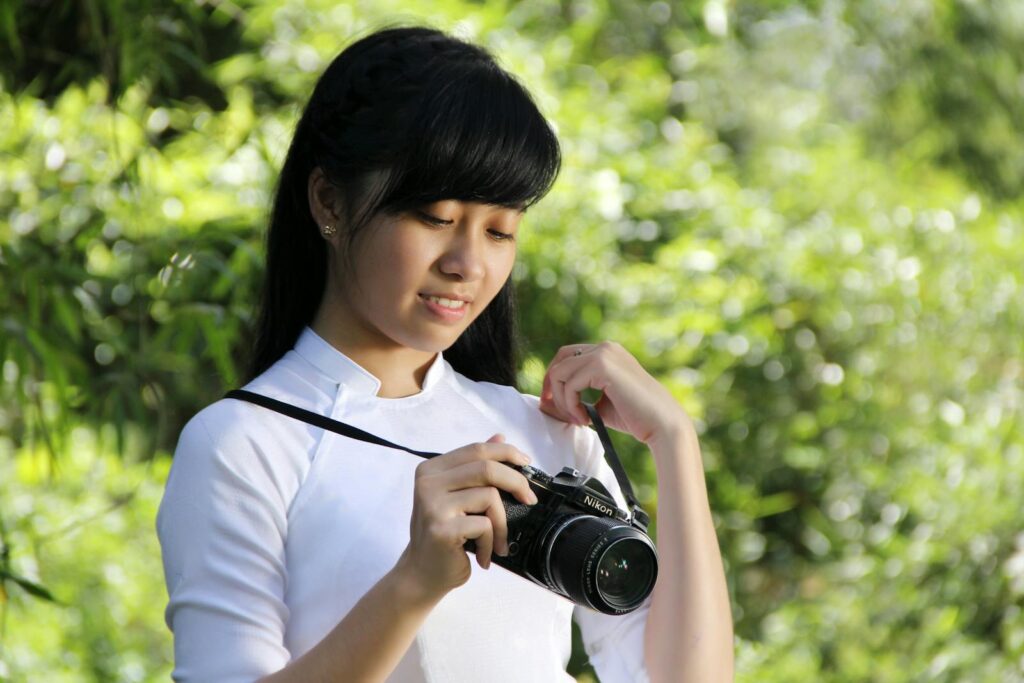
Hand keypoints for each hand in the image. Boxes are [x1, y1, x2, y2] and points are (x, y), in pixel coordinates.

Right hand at [396, 434, 538, 601]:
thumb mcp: (456, 496)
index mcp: (431, 470)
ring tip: (496, 542)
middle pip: (486, 469)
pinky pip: (485, 525)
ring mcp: (433, 505)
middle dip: (516, 484)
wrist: (421, 574)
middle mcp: (428, 483)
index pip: (476, 450)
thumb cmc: (443, 535)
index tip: (526, 464)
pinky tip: (482, 555)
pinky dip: (491, 542)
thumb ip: (474, 467)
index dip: (506, 453)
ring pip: (489, 497)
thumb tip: (499, 438)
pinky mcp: (442, 529)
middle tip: (528, 501)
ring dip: (502, 525)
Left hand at [539, 341, 691, 444]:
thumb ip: (579, 398)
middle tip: (555, 410)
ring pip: (560, 372)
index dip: (556, 379)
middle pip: (560, 359)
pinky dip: (570, 405)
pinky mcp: (602, 366)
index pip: (568, 356)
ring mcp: (604, 354)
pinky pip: (569, 385)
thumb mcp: (601, 403)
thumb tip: (546, 403)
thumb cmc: (636, 417)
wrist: (662, 424)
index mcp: (608, 352)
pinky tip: (585, 419)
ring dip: (562, 401)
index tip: (554, 404)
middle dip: (552, 385)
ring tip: (578, 419)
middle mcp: (605, 347)